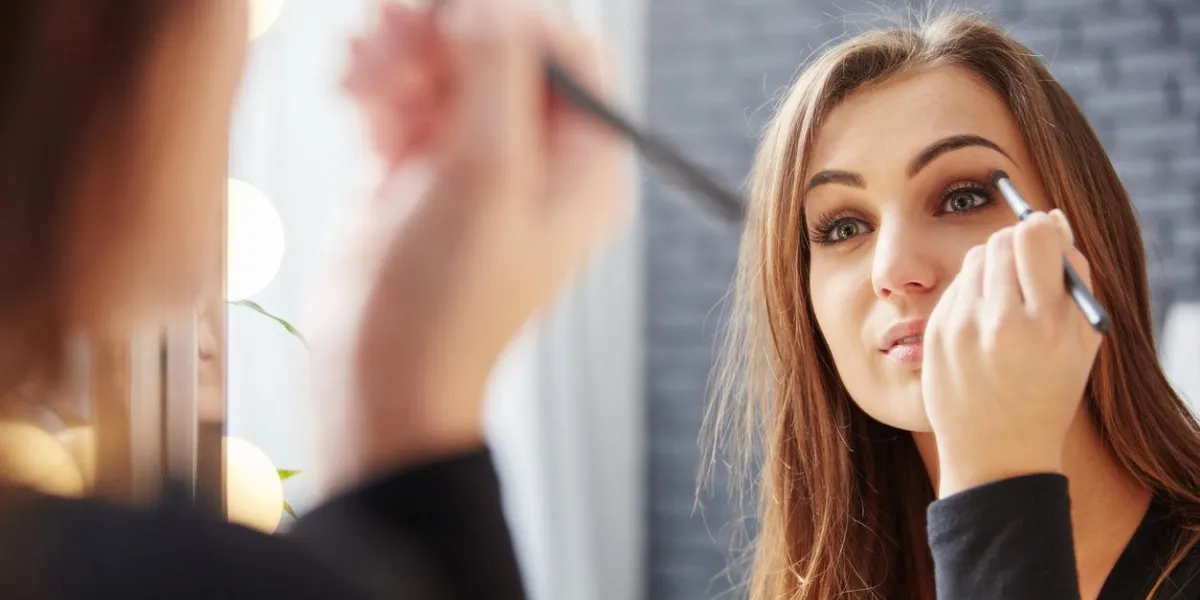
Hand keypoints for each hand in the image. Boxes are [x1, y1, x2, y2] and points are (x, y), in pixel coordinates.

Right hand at [307, 0, 623, 493]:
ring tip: (358, 73)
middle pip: (501, 54)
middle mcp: (536, 163)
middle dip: (443, 33)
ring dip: (399, 57)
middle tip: (389, 26)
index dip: (514, 19)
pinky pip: (403, 104)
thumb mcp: (485, 177)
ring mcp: (473, 170)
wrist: (380, 382)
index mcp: (582, 167)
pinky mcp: (415, 179)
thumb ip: (497, 76)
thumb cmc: (446, 303)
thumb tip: (488, 6)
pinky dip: (376, 89)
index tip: (454, 16)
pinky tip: (349, 96)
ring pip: (444, 73)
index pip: (570, 55)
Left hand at [922, 210, 1102, 497]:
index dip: (1043, 231)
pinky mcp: (935, 334)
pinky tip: (983, 327)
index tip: (1046, 242)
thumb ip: (1075, 277)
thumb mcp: (1082, 342)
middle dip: (1018, 247)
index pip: (1035, 235)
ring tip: (1006, 306)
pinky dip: (971, 294)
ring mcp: (962, 328)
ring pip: (975, 258)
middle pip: (1002, 239)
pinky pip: (955, 286)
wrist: (997, 453)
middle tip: (1026, 274)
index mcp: (1047, 324)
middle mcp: (1001, 322)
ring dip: (993, 268)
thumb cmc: (1048, 391)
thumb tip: (1053, 218)